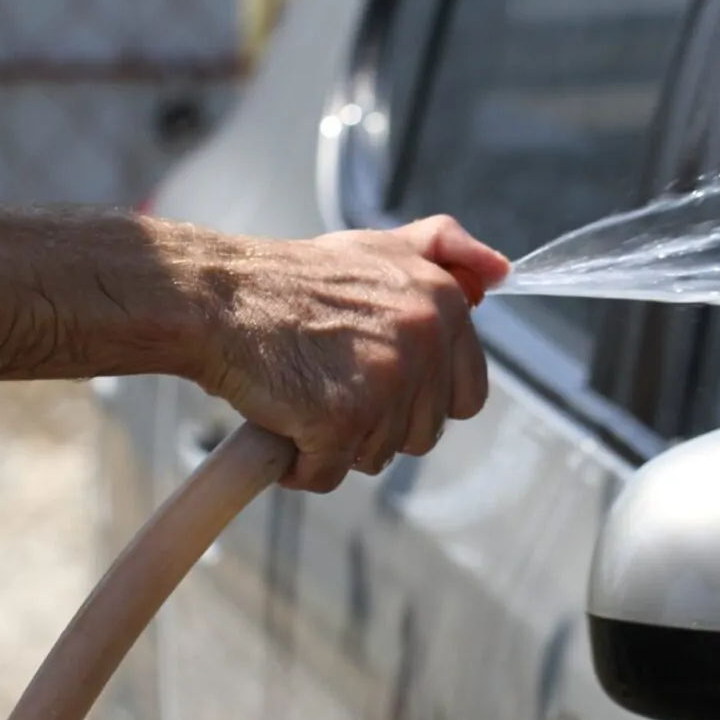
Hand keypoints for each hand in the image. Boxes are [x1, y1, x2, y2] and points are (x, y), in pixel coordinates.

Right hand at [195, 215, 509, 491]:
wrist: (219, 298)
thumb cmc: (292, 280)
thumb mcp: (379, 246)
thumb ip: (445, 250)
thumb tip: (500, 275)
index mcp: (444, 304)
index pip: (466, 394)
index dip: (417, 400)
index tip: (373, 380)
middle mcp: (425, 340)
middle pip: (423, 433)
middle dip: (376, 423)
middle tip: (328, 383)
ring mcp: (385, 382)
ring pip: (378, 456)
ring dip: (337, 442)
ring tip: (303, 396)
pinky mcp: (342, 420)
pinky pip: (329, 474)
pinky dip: (301, 464)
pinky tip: (282, 421)